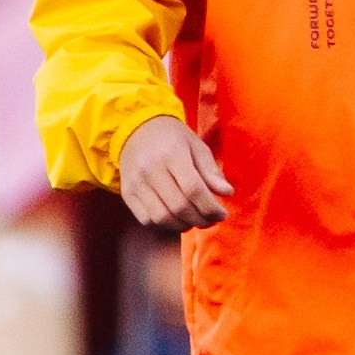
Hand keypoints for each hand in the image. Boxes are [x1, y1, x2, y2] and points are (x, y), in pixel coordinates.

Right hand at [119, 115, 231, 230]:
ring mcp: (136, 182)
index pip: (194, 189)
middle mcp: (151, 169)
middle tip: (211, 220)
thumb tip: (227, 192)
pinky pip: (146, 219)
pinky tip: (175, 218)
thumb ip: (211, 170)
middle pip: (179, 206)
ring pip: (162, 217)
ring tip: (194, 220)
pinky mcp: (127, 193)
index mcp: (172, 153)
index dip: (211, 207)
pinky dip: (164, 225)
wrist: (136, 129)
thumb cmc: (173, 138)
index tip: (222, 214)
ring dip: (183, 225)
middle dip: (200, 220)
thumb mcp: (197, 146)